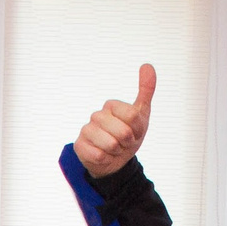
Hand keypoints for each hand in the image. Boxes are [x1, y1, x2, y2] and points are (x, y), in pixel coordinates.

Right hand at [73, 63, 154, 177]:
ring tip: (114, 149)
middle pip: (123, 132)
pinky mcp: (79, 146)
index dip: (138, 130)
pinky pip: (99, 155)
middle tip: (124, 142)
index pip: (133, 117)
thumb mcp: (141, 114)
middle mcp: (97, 115)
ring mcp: (86, 130)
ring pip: (110, 144)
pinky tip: (104, 156)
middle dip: (128, 142)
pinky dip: (106, 159)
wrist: (115, 160)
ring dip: (117, 152)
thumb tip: (147, 65)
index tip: (135, 132)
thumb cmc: (128, 135)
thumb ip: (146, 90)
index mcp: (111, 105)